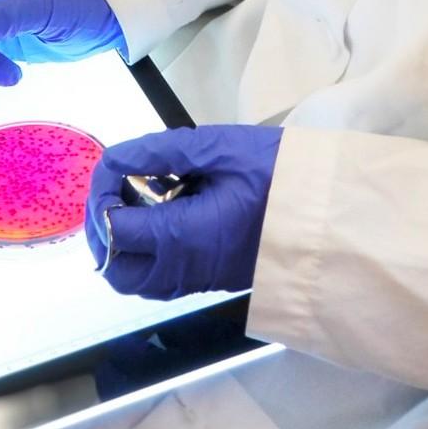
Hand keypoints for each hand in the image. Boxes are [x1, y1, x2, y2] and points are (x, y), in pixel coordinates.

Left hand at [86, 124, 282, 299]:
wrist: (327, 212)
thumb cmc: (276, 173)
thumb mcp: (218, 147)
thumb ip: (160, 152)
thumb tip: (115, 158)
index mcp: (180, 237)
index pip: (113, 226)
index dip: (100, 195)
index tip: (112, 166)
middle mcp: (182, 269)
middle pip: (116, 268)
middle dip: (104, 231)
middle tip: (116, 190)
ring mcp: (197, 281)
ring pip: (138, 279)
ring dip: (126, 243)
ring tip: (142, 198)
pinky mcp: (211, 280)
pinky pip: (163, 278)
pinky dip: (149, 252)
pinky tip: (168, 212)